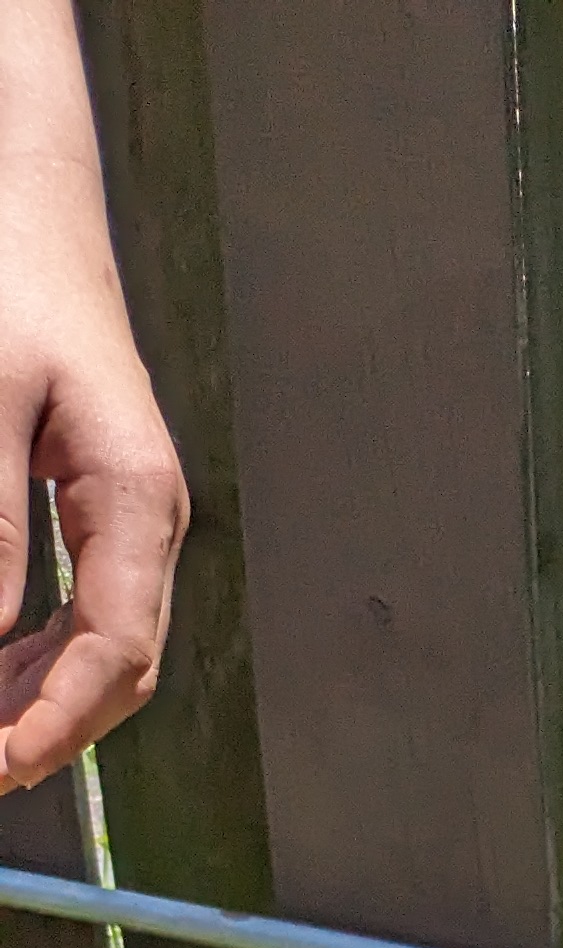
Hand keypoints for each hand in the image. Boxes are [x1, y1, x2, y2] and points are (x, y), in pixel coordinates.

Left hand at [0, 0, 184, 789]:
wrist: (29, 202)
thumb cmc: (8, 279)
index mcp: (138, 496)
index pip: (116, 650)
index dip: (55, 724)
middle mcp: (149, 522)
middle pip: (118, 669)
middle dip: (48, 731)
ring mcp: (127, 521)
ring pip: (101, 651)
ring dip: (38, 703)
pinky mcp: (96, 509)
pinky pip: (79, 612)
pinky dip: (34, 659)